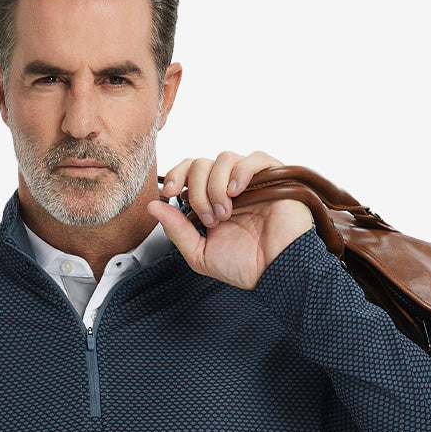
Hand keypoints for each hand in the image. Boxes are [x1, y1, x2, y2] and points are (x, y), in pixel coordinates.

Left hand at [146, 150, 313, 289]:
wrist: (277, 274)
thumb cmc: (245, 267)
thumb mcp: (200, 254)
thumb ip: (177, 231)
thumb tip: (153, 207)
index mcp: (212, 201)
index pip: (189, 171)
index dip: (176, 175)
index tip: (170, 193)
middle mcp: (230, 188)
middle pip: (202, 163)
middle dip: (197, 189)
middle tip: (208, 217)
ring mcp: (252, 182)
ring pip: (224, 158)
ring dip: (216, 185)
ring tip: (225, 212)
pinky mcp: (274, 178)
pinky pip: (255, 158)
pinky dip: (240, 171)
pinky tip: (236, 192)